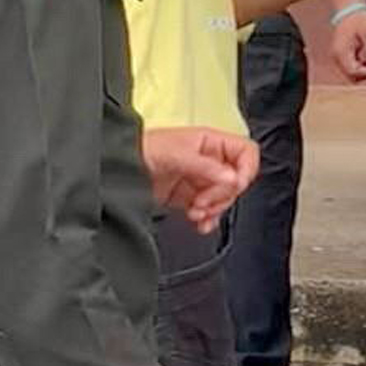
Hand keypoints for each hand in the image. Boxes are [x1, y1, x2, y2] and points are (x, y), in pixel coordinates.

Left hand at [141, 127, 259, 232]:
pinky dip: (207, 219)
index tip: (234, 185)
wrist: (120, 166)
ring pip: (224, 198)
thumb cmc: (144, 148)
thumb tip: (233, 178)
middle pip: (236, 180)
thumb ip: (207, 167)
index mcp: (212, 142)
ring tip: (196, 211)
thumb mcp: (179, 154)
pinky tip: (200, 222)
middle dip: (222, 195)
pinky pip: (209, 210)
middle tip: (205, 200)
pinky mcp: (190, 197)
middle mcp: (210, 160)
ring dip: (213, 209)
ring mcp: (200, 179)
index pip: (246, 153)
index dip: (246, 169)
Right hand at [329, 6, 365, 83]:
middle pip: (352, 77)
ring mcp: (339, 57)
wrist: (351, 8)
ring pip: (353, 73)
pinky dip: (362, 65)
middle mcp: (337, 57)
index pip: (353, 73)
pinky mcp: (343, 55)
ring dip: (365, 70)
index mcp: (341, 52)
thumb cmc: (360, 19)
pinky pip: (353, 66)